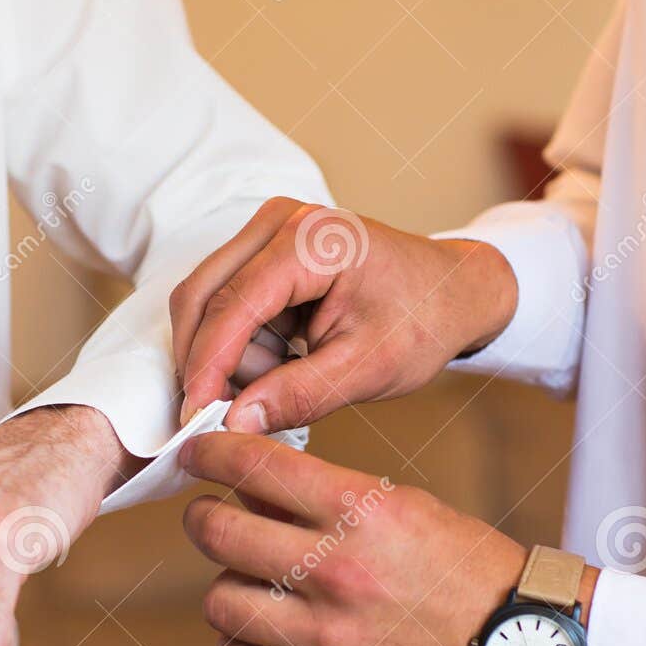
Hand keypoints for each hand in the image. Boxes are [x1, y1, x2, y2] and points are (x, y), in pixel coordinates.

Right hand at [169, 197, 517, 432]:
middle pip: (203, 295)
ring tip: (289, 376)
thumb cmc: (422, 320)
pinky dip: (243, 343)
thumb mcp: (367, 368)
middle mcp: (281, 222)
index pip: (233, 304)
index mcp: (312, 240)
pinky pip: (226, 302)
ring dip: (232, 355)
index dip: (207, 366)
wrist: (451, 292)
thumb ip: (298, 395)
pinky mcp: (265, 250)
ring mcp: (270, 231)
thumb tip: (234, 423)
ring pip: (210, 304)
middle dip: (211, 361)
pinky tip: (285, 359)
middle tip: (228, 412)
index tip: (194, 418)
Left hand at [179, 431, 538, 645]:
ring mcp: (326, 634)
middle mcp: (335, 569)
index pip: (252, 465)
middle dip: (203, 518)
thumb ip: (321, 496)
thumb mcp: (398, 504)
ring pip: (219, 602)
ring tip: (251, 587)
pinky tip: (258, 640)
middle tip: (208, 519)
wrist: (513, 638)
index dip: (210, 454)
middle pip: (217, 533)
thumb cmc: (457, 564)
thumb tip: (245, 487)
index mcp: (358, 510)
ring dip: (227, 590)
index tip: (197, 456)